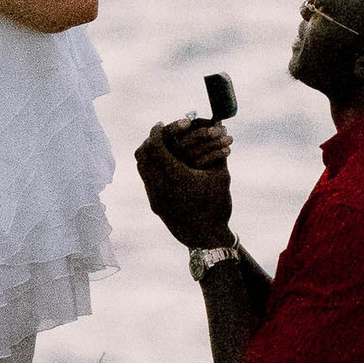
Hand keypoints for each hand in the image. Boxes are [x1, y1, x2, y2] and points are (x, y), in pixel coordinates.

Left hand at [135, 120, 233, 247]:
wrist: (208, 239)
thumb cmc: (218, 206)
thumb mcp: (222, 176)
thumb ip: (216, 148)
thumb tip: (218, 125)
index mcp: (179, 178)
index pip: (157, 147)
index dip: (157, 132)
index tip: (160, 124)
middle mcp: (162, 188)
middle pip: (143, 155)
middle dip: (149, 140)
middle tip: (157, 133)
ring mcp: (155, 198)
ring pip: (141, 168)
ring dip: (148, 154)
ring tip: (158, 147)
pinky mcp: (154, 205)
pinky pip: (146, 180)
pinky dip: (151, 168)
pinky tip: (161, 164)